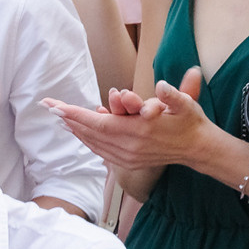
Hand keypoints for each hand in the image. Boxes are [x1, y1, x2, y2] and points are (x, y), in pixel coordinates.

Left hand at [44, 68, 224, 173]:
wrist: (197, 149)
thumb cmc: (190, 122)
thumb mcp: (186, 104)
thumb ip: (173, 95)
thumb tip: (163, 87)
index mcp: (139, 131)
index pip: (100, 123)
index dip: (76, 115)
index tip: (56, 107)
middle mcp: (130, 147)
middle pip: (92, 133)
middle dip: (69, 119)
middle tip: (50, 107)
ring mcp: (128, 157)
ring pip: (94, 143)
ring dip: (77, 130)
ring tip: (61, 118)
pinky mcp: (129, 162)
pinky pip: (101, 151)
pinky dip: (88, 140)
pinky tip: (81, 132)